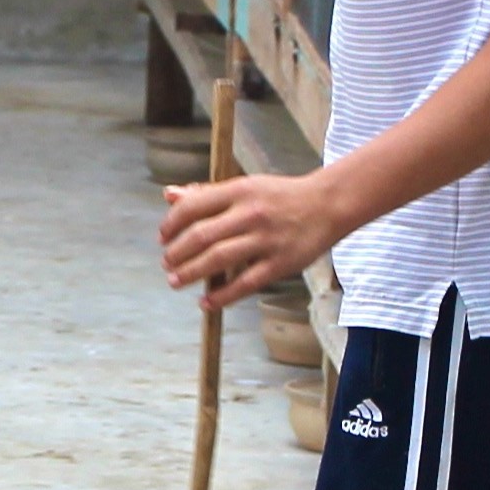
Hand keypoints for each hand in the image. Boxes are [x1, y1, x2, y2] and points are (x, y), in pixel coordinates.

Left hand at [159, 169, 350, 309]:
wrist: (327, 204)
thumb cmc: (280, 196)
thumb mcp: (244, 186)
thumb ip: (206, 193)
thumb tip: (169, 194)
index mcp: (239, 191)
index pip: (192, 207)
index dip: (170, 225)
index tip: (162, 238)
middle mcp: (250, 214)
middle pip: (200, 237)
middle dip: (176, 254)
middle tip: (166, 265)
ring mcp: (266, 240)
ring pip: (217, 260)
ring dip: (190, 274)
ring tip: (176, 281)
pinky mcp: (280, 264)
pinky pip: (244, 284)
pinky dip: (221, 296)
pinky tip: (206, 302)